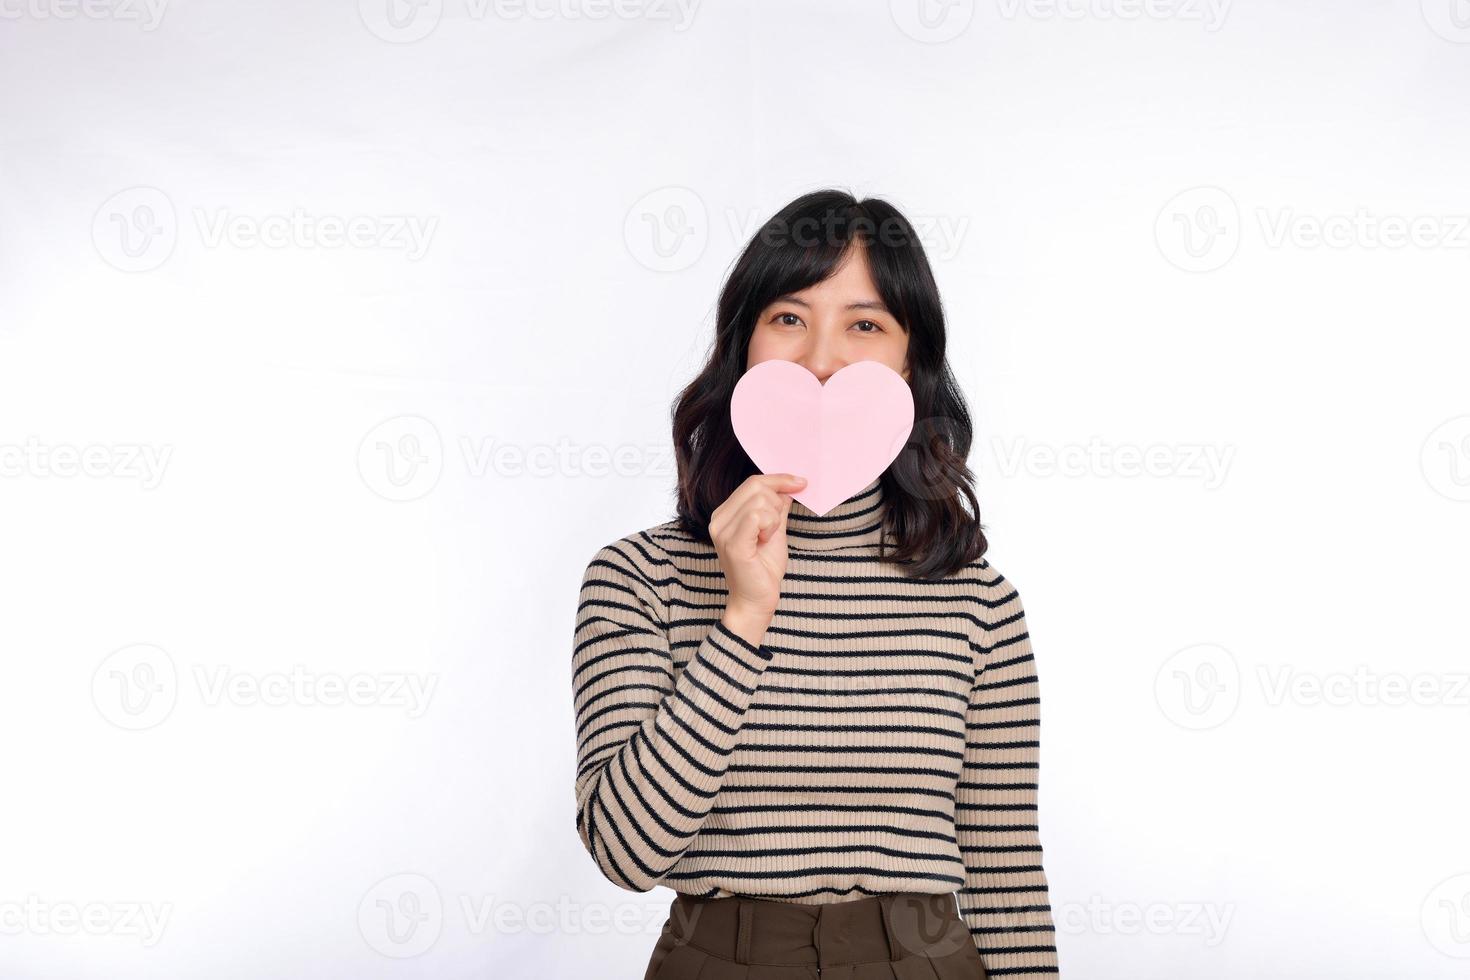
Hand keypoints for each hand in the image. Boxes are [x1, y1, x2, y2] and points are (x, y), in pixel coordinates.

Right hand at [708, 473, 806, 623]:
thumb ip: (777, 508)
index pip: (752, 482)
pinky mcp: (733, 543)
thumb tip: (788, 486)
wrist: (756, 601)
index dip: (779, 479)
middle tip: (777, 525)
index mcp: (725, 514)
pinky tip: (766, 540)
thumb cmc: (763, 570)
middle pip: (756, 486)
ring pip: (759, 500)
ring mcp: (722, 531)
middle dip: (777, 501)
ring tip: (768, 537)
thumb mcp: (774, 530)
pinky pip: (757, 516)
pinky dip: (770, 525)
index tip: (801, 482)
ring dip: (774, 518)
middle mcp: (718, 519)